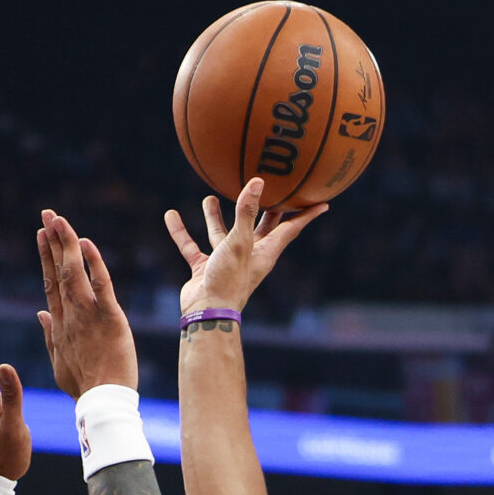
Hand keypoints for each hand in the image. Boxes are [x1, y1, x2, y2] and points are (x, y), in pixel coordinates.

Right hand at [35, 210, 138, 396]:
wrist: (103, 402)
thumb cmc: (84, 387)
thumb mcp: (60, 361)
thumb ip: (50, 334)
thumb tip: (40, 313)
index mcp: (59, 325)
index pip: (50, 284)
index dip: (45, 258)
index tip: (41, 236)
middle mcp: (70, 315)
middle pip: (58, 272)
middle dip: (51, 241)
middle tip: (47, 215)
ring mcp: (87, 315)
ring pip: (74, 272)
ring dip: (66, 243)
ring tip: (59, 219)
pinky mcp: (109, 317)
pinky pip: (101, 284)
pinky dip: (92, 263)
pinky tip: (85, 242)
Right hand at [164, 176, 325, 315]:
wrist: (206, 312)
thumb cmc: (229, 279)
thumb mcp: (240, 241)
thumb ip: (246, 212)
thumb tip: (257, 181)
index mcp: (265, 250)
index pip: (291, 227)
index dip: (306, 214)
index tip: (322, 202)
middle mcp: (248, 254)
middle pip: (258, 226)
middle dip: (262, 209)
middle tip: (267, 188)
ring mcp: (225, 261)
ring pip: (221, 234)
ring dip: (215, 217)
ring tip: (210, 197)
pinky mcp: (204, 268)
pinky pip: (192, 246)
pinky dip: (181, 232)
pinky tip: (171, 216)